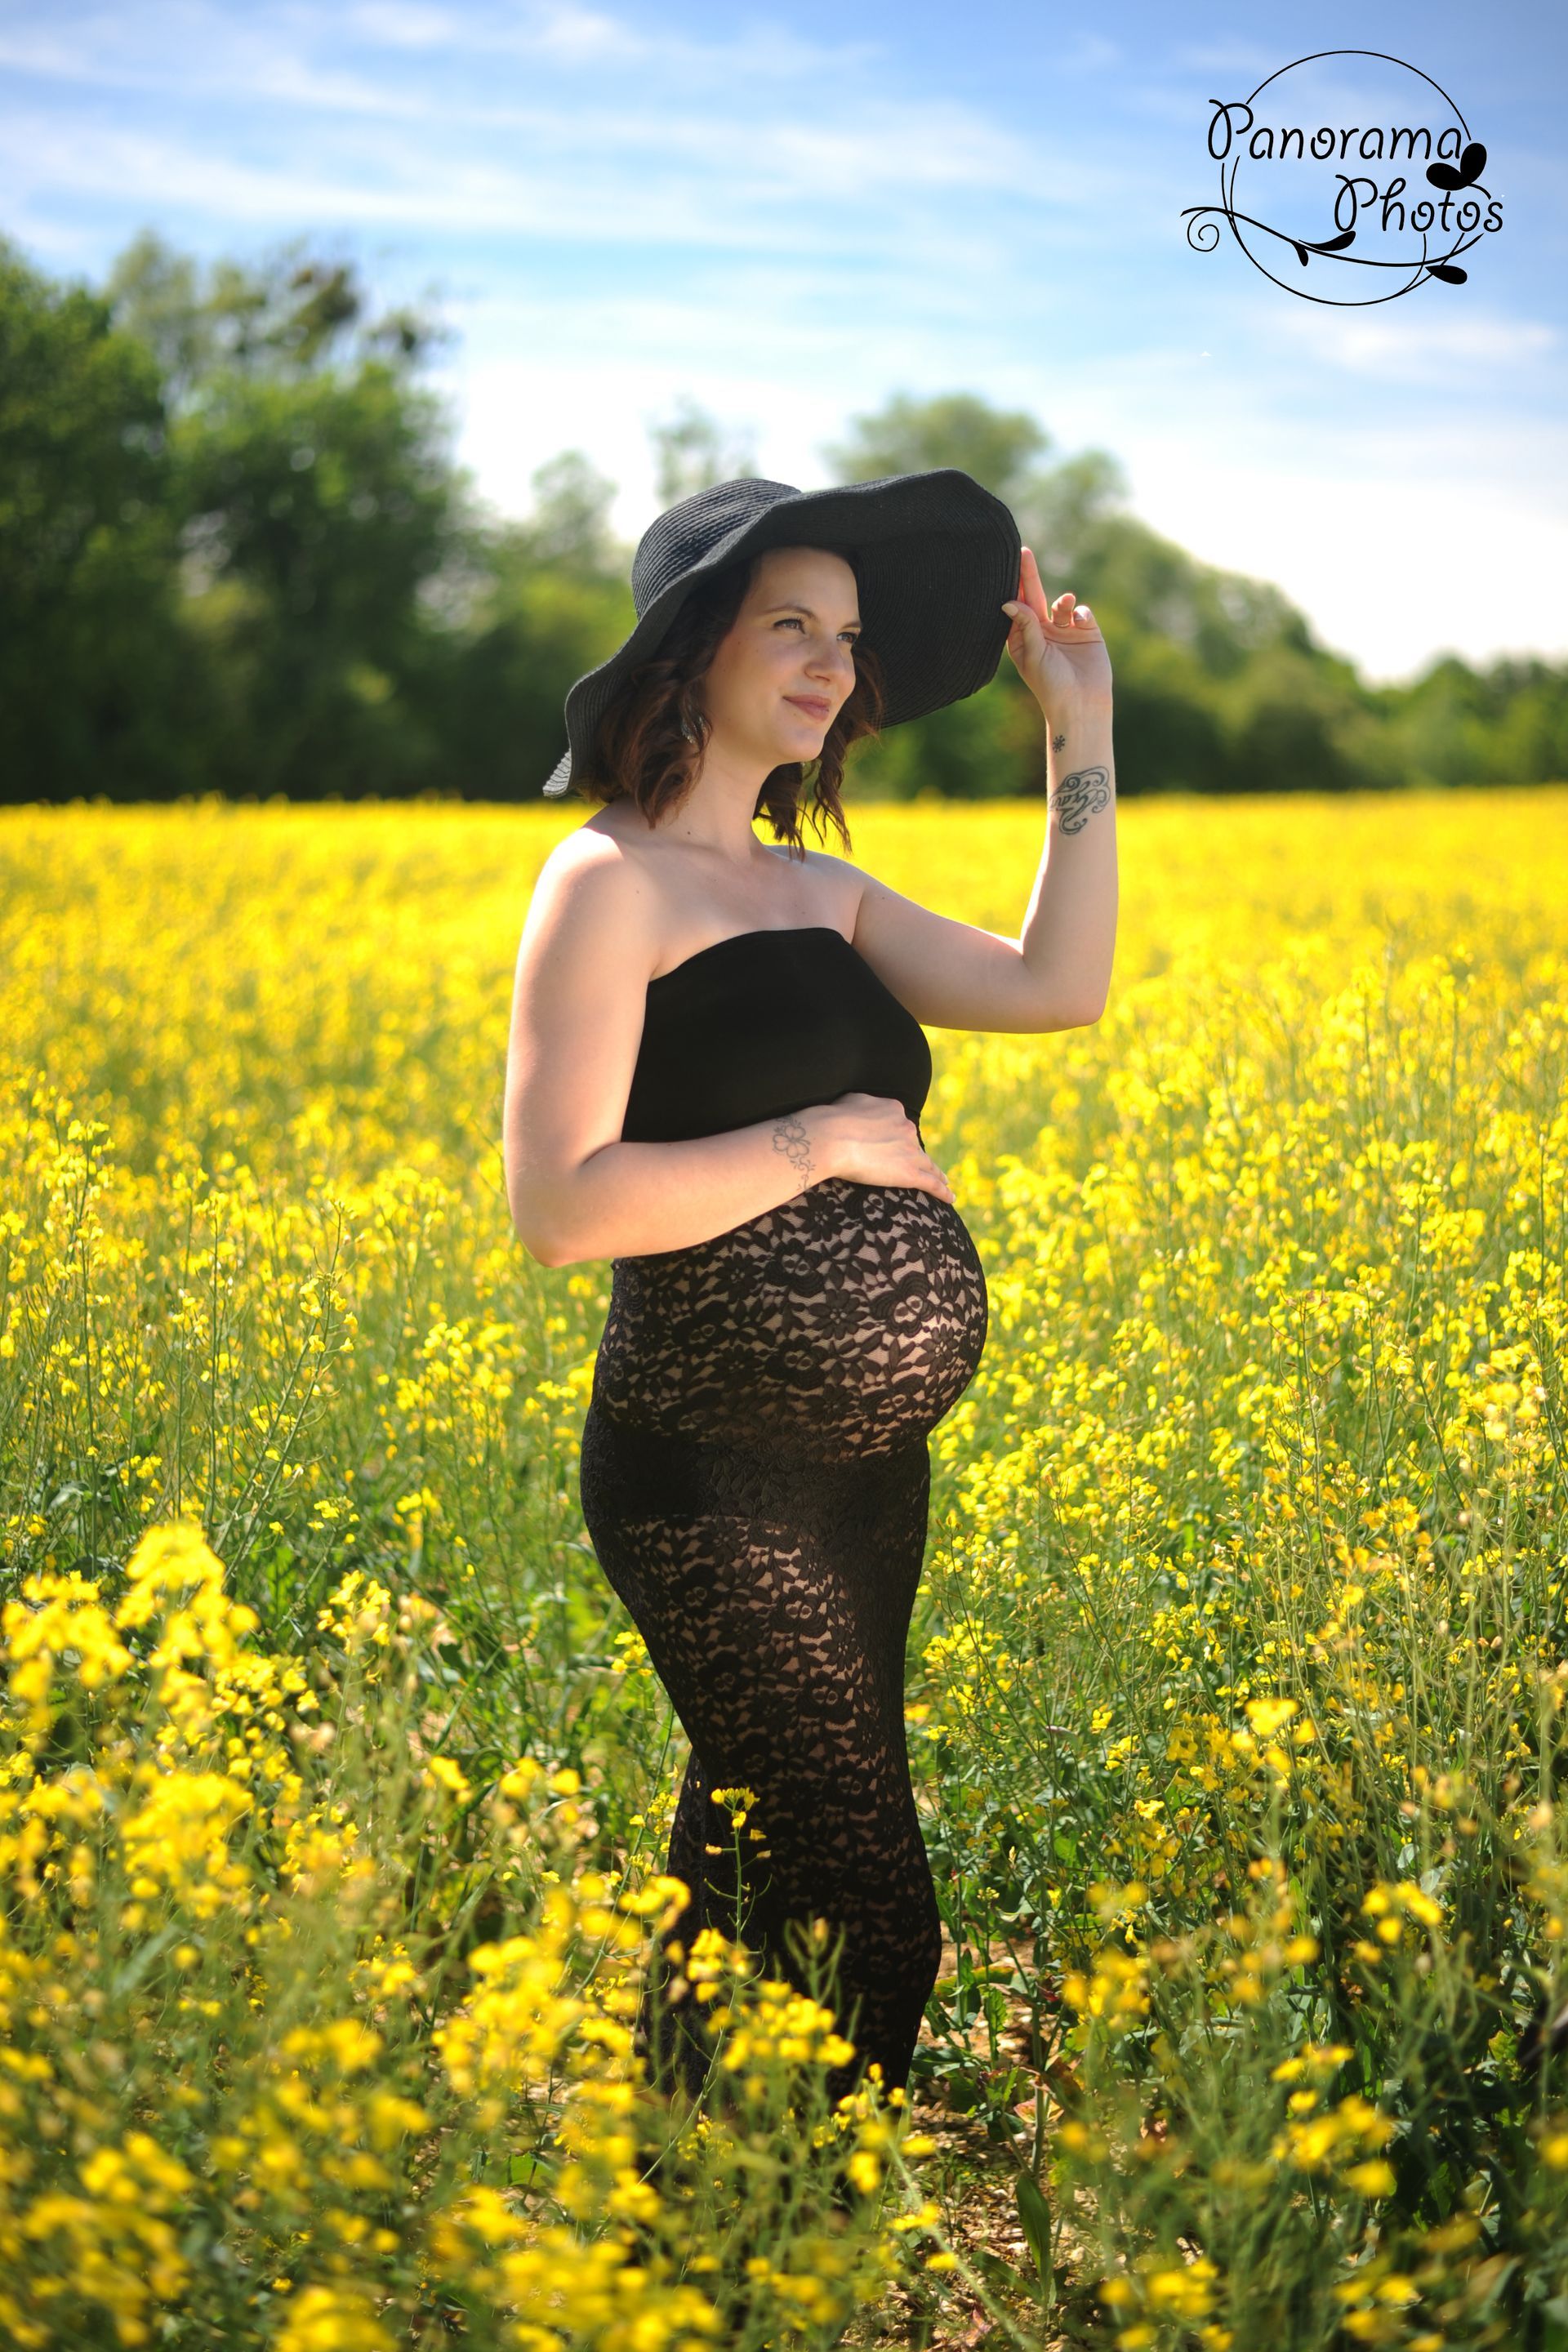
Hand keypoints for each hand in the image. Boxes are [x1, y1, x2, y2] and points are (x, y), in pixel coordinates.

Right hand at [807, 1094, 955, 1205]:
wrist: (831, 1138)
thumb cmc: (832, 1120)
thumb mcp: (849, 1101)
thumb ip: (862, 1105)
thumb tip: (859, 1110)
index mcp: (893, 1109)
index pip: (899, 1124)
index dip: (897, 1135)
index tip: (894, 1144)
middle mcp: (906, 1127)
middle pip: (914, 1144)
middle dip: (913, 1154)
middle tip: (913, 1165)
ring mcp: (910, 1150)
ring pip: (929, 1164)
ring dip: (937, 1173)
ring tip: (944, 1181)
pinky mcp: (909, 1172)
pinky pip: (931, 1183)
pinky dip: (942, 1191)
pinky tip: (950, 1197)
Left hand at [1001, 546, 1112, 726]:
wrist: (1082, 704)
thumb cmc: (1051, 685)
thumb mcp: (1034, 654)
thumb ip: (1025, 625)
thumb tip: (1008, 601)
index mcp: (1024, 638)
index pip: (1017, 608)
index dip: (1014, 588)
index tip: (1005, 565)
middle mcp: (1043, 632)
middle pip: (1035, 598)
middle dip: (1030, 576)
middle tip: (1023, 552)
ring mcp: (1066, 631)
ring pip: (1061, 604)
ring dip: (1063, 602)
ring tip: (1066, 605)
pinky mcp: (1087, 632)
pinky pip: (1082, 612)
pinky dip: (1082, 613)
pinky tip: (1082, 623)